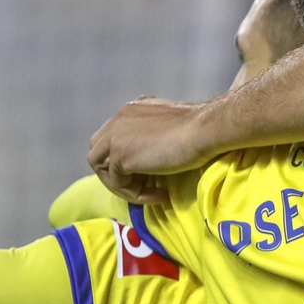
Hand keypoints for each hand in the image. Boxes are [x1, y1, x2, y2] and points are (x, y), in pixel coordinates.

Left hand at [87, 96, 205, 204]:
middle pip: (98, 149)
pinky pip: (117, 183)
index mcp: (132, 109)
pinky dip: (136, 194)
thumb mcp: (170, 126)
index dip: (127, 157)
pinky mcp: (120, 155)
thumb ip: (153, 135)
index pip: (114, 136)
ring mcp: (116, 135)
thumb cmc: (200, 129)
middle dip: (115, 170)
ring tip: (149, 193)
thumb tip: (150, 156)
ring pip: (100, 167)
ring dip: (122, 185)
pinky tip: (161, 194)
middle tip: (142, 184)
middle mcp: (119, 117)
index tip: (152, 172)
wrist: (206, 129)